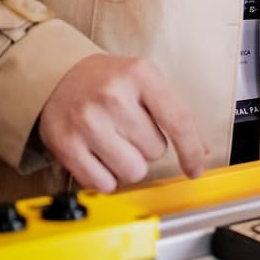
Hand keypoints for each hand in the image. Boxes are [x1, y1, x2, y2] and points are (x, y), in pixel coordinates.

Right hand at [38, 54, 207, 191]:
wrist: (58, 74)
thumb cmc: (107, 81)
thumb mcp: (144, 80)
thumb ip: (174, 112)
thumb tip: (200, 151)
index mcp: (140, 75)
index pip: (178, 121)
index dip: (191, 151)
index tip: (195, 168)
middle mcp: (113, 96)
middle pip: (155, 152)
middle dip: (146, 146)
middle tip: (127, 127)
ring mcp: (87, 121)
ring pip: (132, 171)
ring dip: (128, 164)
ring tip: (113, 141)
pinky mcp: (66, 145)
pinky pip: (104, 184)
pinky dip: (105, 177)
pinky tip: (97, 154)